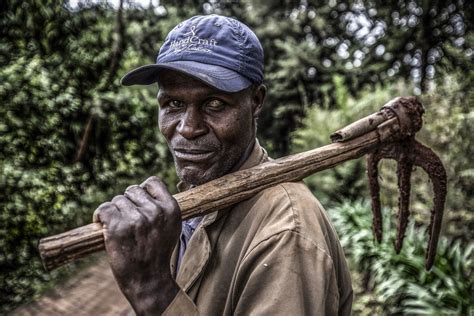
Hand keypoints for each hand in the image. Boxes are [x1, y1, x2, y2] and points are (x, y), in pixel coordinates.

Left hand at [93, 176, 180, 314]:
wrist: (148, 280)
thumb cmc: (157, 254)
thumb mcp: (171, 227)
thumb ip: (162, 208)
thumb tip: (145, 190)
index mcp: (171, 209)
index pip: (152, 182)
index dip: (143, 191)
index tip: (138, 203)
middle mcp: (155, 211)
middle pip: (132, 190)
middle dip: (127, 202)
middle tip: (127, 219)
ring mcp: (136, 219)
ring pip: (117, 200)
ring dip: (114, 211)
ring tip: (118, 227)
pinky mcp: (117, 227)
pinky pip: (104, 209)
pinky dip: (99, 216)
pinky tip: (102, 224)